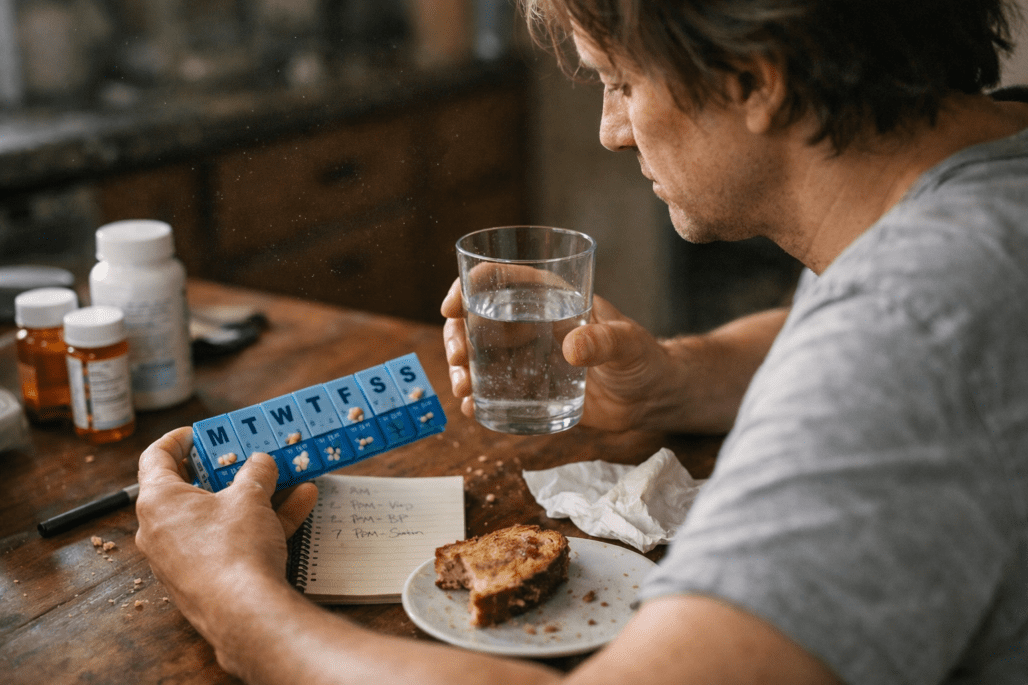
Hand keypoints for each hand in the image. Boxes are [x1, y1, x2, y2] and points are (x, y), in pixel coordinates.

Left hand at [135, 427, 317, 645]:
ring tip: (288, 478)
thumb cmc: (234, 549)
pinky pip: (230, 540)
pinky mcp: (204, 577)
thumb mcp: (250, 496)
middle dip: (226, 470)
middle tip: (245, 456)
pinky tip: (298, 507)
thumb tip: (261, 462)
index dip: (177, 439)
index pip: (155, 457)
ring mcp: (181, 557)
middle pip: (190, 488)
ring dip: (254, 496)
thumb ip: (256, 472)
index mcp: (158, 501)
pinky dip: (258, 524)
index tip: (198, 432)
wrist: (245, 612)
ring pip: (218, 516)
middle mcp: (161, 529)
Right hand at [441, 278, 681, 431]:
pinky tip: (472, 409)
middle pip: (480, 319)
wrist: (651, 398)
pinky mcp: (532, 388)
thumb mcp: (628, 345)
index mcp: (552, 298)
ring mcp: (529, 357)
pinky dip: (478, 398)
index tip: (453, 306)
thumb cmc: (644, 359)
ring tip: (463, 389)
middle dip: (458, 335)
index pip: (503, 280)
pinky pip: (495, 389)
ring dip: (462, 368)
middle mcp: (534, 323)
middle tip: (457, 359)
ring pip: (480, 355)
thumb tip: (572, 348)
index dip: (470, 286)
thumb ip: (604, 342)